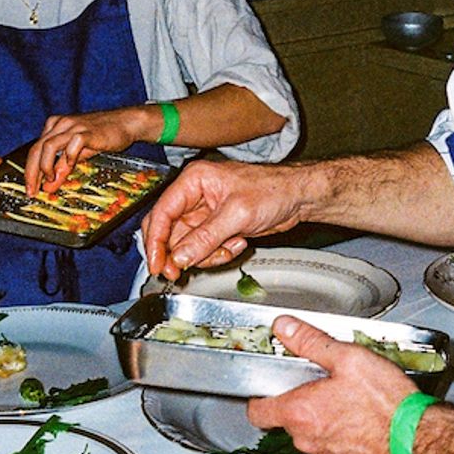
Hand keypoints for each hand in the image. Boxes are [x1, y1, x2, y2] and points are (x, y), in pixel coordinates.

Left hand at [24, 109, 139, 195]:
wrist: (126, 122)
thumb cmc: (102, 136)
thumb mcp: (79, 154)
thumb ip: (62, 168)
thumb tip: (49, 187)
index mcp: (55, 126)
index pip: (35, 150)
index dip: (30, 171)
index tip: (30, 188)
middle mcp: (61, 124)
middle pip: (37, 148)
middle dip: (32, 172)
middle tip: (32, 190)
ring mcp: (74, 126)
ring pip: (49, 146)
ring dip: (46, 166)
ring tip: (50, 180)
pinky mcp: (88, 131)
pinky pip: (72, 144)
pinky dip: (69, 158)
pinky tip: (72, 166)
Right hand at [141, 160, 314, 280]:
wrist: (298, 197)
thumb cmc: (274, 190)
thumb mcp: (237, 214)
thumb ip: (205, 237)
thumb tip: (180, 257)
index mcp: (194, 181)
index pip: (162, 213)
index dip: (156, 242)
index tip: (158, 265)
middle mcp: (195, 195)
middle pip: (168, 231)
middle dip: (176, 254)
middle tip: (178, 273)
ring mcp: (204, 213)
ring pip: (186, 244)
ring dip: (204, 255)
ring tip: (228, 248)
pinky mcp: (216, 226)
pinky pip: (203, 248)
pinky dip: (217, 254)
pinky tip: (237, 244)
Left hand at [247, 316, 414, 453]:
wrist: (418, 442)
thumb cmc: (388, 405)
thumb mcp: (349, 358)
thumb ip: (311, 342)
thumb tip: (286, 328)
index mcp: (300, 412)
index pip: (257, 410)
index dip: (261, 395)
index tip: (271, 385)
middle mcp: (307, 440)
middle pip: (288, 420)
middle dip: (302, 402)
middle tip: (324, 384)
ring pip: (312, 435)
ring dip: (324, 419)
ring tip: (351, 401)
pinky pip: (334, 448)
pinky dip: (342, 435)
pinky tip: (363, 420)